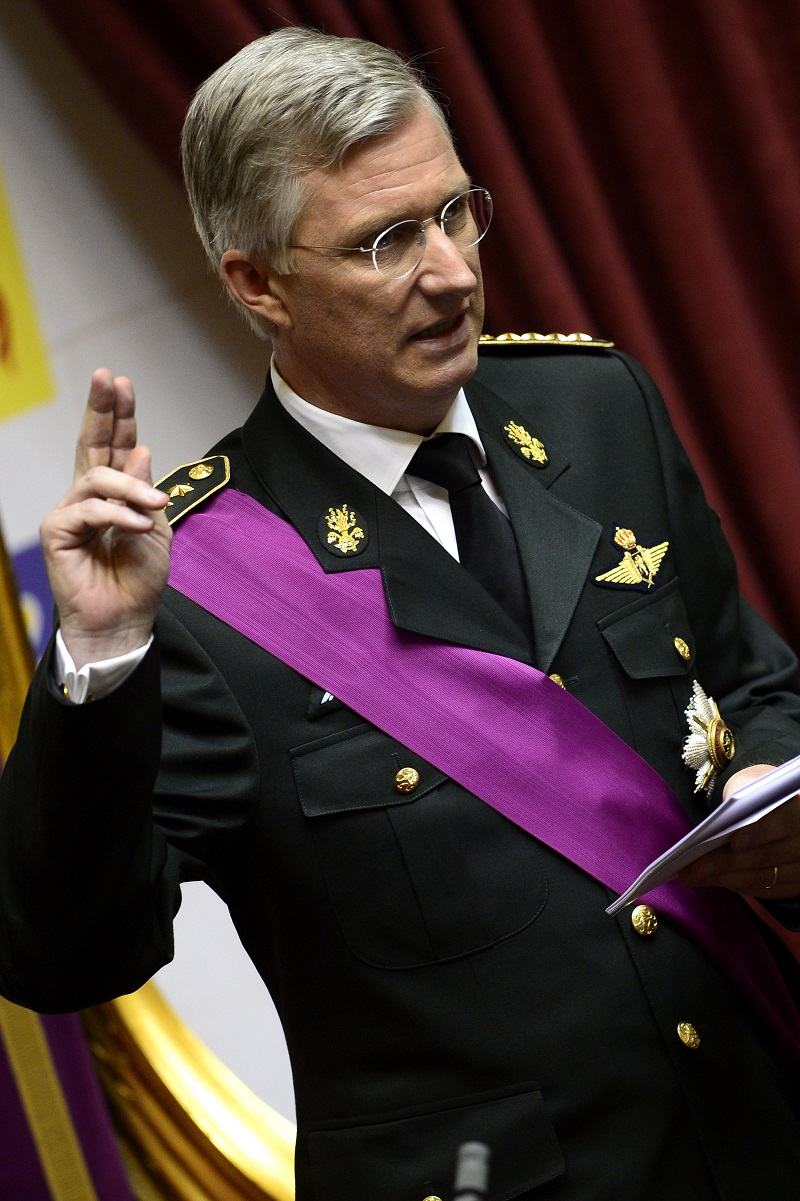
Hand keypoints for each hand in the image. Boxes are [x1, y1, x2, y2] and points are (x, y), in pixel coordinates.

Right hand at [40, 369, 170, 668]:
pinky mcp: (58, 531)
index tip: (121, 382)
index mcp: (116, 493)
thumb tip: (140, 449)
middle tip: (108, 378)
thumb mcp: (156, 528)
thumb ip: (146, 490)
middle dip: (101, 409)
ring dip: (131, 487)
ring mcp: (70, 511)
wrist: (125, 620)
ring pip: (97, 477)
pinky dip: (118, 515)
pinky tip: (137, 527)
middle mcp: (89, 496)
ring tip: (155, 504)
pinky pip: (90, 510)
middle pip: (92, 443)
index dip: (118, 415)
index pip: (115, 446)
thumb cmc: (139, 580)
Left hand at [677, 765, 799, 898]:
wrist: (779, 802)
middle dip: (727, 863)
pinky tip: (713, 880)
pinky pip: (766, 890)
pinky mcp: (796, 883)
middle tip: (693, 868)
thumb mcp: (753, 781)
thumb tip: (718, 822)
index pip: (785, 822)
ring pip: (764, 877)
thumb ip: (741, 794)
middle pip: (768, 855)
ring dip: (725, 879)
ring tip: (692, 876)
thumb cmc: (760, 790)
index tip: (733, 842)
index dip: (759, 833)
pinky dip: (737, 885)